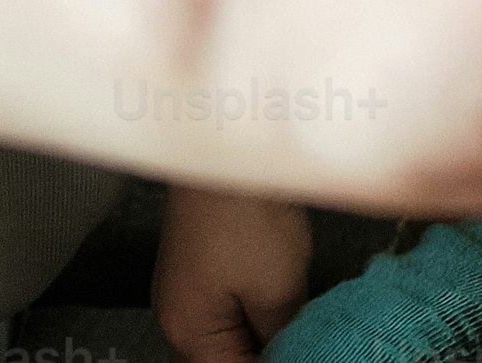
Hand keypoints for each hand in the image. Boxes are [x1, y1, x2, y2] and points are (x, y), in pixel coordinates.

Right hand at [154, 186, 317, 362]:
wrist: (229, 140)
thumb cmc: (248, 215)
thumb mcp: (278, 292)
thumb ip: (279, 337)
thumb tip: (287, 354)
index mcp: (190, 333)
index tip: (304, 356)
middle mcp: (177, 315)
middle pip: (221, 359)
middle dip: (261, 355)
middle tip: (302, 345)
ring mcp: (185, 287)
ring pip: (224, 335)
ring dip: (257, 337)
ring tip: (295, 329)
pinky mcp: (199, 263)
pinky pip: (224, 307)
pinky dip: (251, 314)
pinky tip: (282, 305)